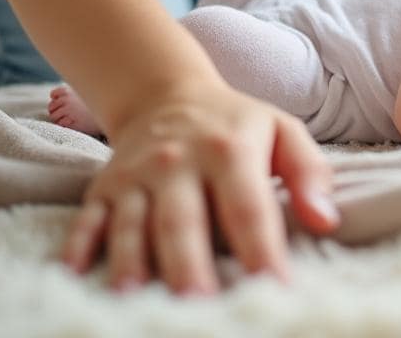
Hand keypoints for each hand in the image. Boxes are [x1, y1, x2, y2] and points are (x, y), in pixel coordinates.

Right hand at [61, 82, 338, 293]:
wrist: (165, 92)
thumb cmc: (235, 125)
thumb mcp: (283, 132)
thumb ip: (310, 173)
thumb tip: (325, 220)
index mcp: (229, 151)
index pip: (248, 208)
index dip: (261, 250)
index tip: (275, 288)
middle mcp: (177, 162)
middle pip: (182, 222)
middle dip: (188, 267)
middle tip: (199, 309)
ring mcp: (136, 175)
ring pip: (131, 224)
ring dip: (131, 264)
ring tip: (136, 302)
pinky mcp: (104, 186)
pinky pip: (88, 218)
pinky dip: (79, 246)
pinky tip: (75, 275)